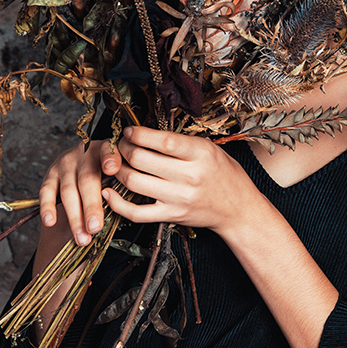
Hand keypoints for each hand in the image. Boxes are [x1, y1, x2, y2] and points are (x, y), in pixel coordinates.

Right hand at [39, 138, 122, 245]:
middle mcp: (83, 154)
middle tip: (95, 228)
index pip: (108, 152)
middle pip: (87, 180)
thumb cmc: (109, 171)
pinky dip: (47, 207)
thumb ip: (126, 181)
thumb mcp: (120, 169)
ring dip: (74, 217)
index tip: (112, 169)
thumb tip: (136, 206)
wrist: (85, 159)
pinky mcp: (50, 174)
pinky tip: (50, 222)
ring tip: (82, 238)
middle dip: (91, 206)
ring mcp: (65, 164)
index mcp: (105, 151)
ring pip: (68, 191)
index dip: (111, 159)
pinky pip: (46, 191)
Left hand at [101, 126, 263, 235]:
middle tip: (121, 145)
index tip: (129, 131)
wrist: (237, 208)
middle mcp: (189, 176)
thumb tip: (144, 132)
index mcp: (200, 154)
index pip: (162, 141)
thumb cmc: (222, 173)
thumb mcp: (209, 148)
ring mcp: (178, 199)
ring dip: (117, 170)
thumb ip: (180, 141)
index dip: (139, 134)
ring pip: (133, 182)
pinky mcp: (170, 216)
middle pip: (141, 159)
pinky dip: (117, 203)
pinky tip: (108, 192)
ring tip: (116, 163)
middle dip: (123, 148)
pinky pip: (136, 213)